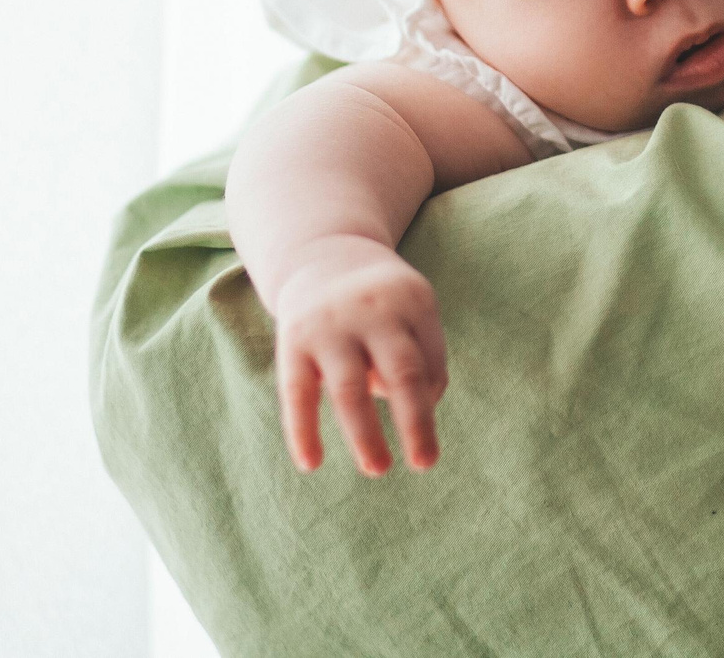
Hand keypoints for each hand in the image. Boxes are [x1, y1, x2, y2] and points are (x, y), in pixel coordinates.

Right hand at [271, 235, 448, 474]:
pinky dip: (302, 430)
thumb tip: (420, 412)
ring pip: (349, 388)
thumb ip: (424, 357)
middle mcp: (372, 309)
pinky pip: (298, 392)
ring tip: (378, 469)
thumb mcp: (412, 310)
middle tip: (425, 463)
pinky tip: (310, 464)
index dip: (430, 396)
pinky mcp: (293, 340)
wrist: (321, 254)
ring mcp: (329, 325)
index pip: (431, 361)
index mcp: (412, 300)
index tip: (422, 421)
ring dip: (365, 434)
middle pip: (401, 371)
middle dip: (416, 421)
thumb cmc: (381, 302)